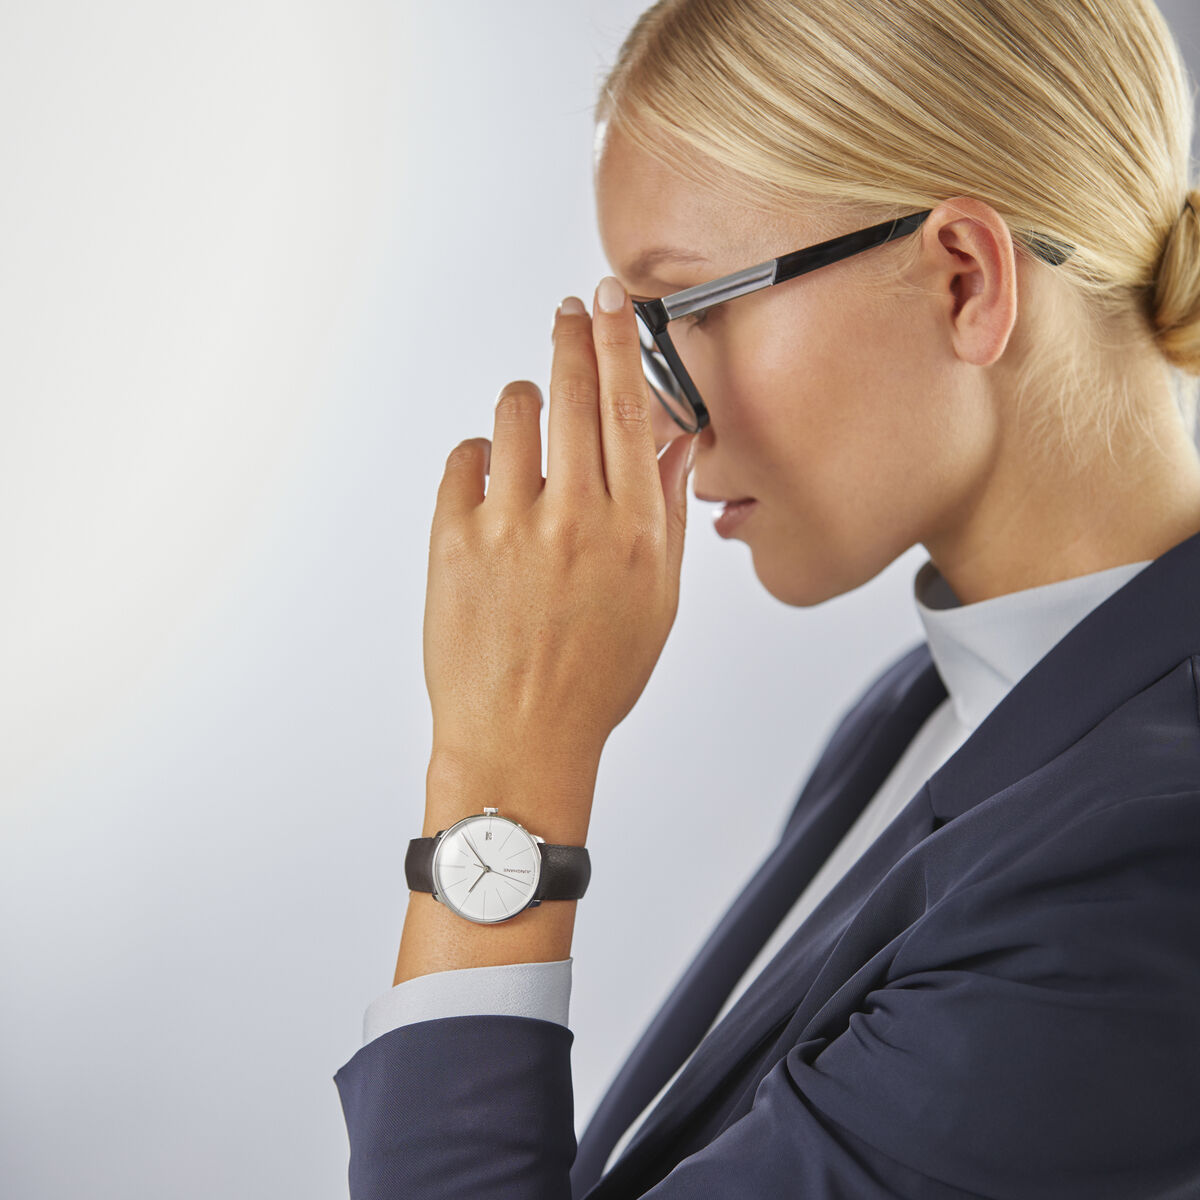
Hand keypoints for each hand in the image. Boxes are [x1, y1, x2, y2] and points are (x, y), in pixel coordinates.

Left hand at [422, 278, 697, 781]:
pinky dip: (479, 458)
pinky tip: (493, 486)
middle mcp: (574, 518)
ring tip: (530, 428)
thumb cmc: (594, 676)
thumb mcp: (656, 598)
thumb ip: (666, 510)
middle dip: (570, 334)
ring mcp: (508, 525)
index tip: (612, 299)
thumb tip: (674, 442)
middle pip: (572, 389)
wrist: (521, 738)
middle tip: (567, 312)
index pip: (631, 406)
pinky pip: (463, 459)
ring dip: (524, 403)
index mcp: (633, 530)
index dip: (620, 339)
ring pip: (512, 412)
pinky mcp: (452, 540)